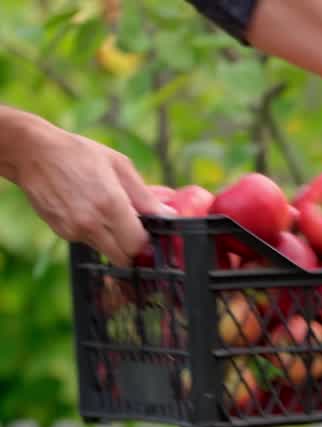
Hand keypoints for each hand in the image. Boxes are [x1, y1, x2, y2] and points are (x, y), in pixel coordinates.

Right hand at [8, 120, 167, 264]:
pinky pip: (87, 242)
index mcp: (111, 205)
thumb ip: (145, 196)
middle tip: (132, 231)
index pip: (139, 245)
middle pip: (124, 257)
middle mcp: (92, 223)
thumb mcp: (118, 166)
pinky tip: (86, 211)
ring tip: (105, 214)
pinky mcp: (62, 232)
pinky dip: (93, 234)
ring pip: (106, 252)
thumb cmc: (77, 153)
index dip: (146, 242)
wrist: (31, 151)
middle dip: (132, 249)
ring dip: (112, 241)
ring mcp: (75, 230)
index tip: (147, 233)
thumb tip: (169, 215)